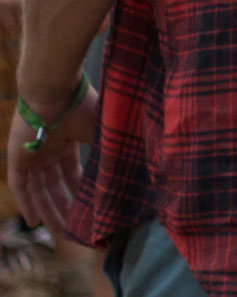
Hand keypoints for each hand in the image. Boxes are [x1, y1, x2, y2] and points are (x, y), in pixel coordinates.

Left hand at [8, 81, 95, 231]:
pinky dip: (27, 204)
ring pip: (39, 191)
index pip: (70, 172)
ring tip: (59, 232)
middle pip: (54, 186)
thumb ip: (108, 150)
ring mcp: (31, 156)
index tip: (87, 208)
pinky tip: (34, 221)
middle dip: (63, 207)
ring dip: (48, 211)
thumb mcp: (100, 131)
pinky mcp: (18, 159)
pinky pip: (21, 187)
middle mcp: (47, 151)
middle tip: (73, 229)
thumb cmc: (81, 105)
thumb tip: (132, 165)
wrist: (55, 90)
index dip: (78, 190)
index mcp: (66, 142)